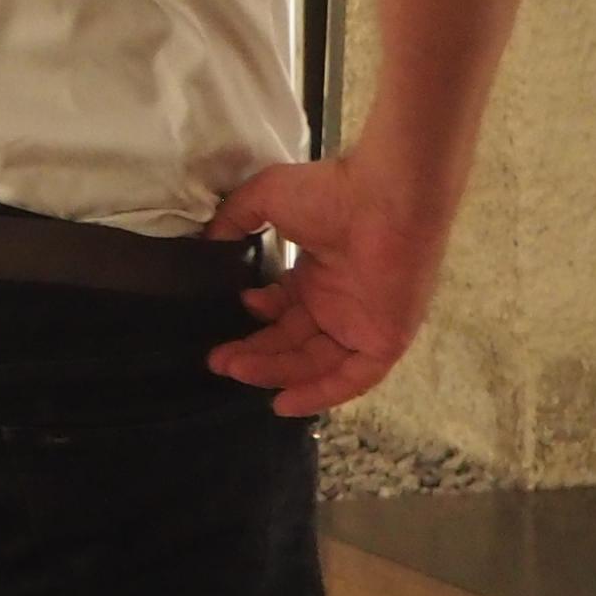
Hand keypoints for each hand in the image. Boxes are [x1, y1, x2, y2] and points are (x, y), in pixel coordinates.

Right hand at [200, 150, 455, 416]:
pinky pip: (351, 379)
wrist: (385, 199)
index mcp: (320, 274)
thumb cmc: (331, 193)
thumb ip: (236, 217)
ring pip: (314, 363)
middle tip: (218, 360)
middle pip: (293, 343)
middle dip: (254, 353)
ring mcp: (362, 325)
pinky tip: (283, 403)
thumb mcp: (267, 196)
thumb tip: (210, 242)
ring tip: (235, 370)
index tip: (235, 307)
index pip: (284, 311)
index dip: (257, 316)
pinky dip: (319, 395)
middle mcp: (340, 304)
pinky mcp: (384, 342)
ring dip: (274, 371)